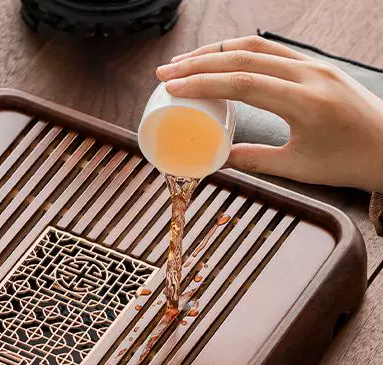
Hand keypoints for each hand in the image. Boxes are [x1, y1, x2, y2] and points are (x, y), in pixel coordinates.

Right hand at [155, 35, 382, 192]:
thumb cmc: (347, 161)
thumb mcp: (296, 166)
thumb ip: (254, 159)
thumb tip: (217, 158)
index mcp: (304, 101)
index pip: (243, 82)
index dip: (203, 82)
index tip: (173, 87)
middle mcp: (310, 74)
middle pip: (244, 56)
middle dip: (199, 62)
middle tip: (167, 73)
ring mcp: (314, 65)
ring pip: (257, 47)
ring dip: (216, 52)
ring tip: (185, 64)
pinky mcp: (315, 65)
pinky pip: (271, 51)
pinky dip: (240, 53)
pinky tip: (220, 61)